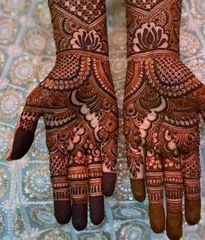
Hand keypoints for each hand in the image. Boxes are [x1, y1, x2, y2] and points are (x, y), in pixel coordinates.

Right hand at [6, 52, 117, 229]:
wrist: (81, 63)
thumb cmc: (57, 82)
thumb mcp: (35, 106)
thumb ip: (25, 131)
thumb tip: (11, 157)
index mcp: (58, 140)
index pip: (59, 175)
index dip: (60, 196)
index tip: (63, 217)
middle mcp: (77, 143)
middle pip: (78, 179)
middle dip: (80, 202)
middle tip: (84, 225)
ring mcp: (94, 137)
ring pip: (96, 172)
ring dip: (96, 194)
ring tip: (98, 217)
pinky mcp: (110, 128)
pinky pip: (111, 155)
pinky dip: (110, 172)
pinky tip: (110, 190)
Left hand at [123, 54, 204, 239]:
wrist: (152, 62)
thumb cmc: (179, 78)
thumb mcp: (202, 100)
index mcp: (187, 139)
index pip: (190, 177)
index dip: (190, 198)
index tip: (192, 220)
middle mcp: (168, 145)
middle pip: (171, 184)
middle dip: (172, 209)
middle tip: (171, 235)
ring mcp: (150, 140)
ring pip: (154, 177)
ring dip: (155, 201)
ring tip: (156, 224)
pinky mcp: (133, 132)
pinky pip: (135, 160)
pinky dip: (137, 177)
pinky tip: (139, 195)